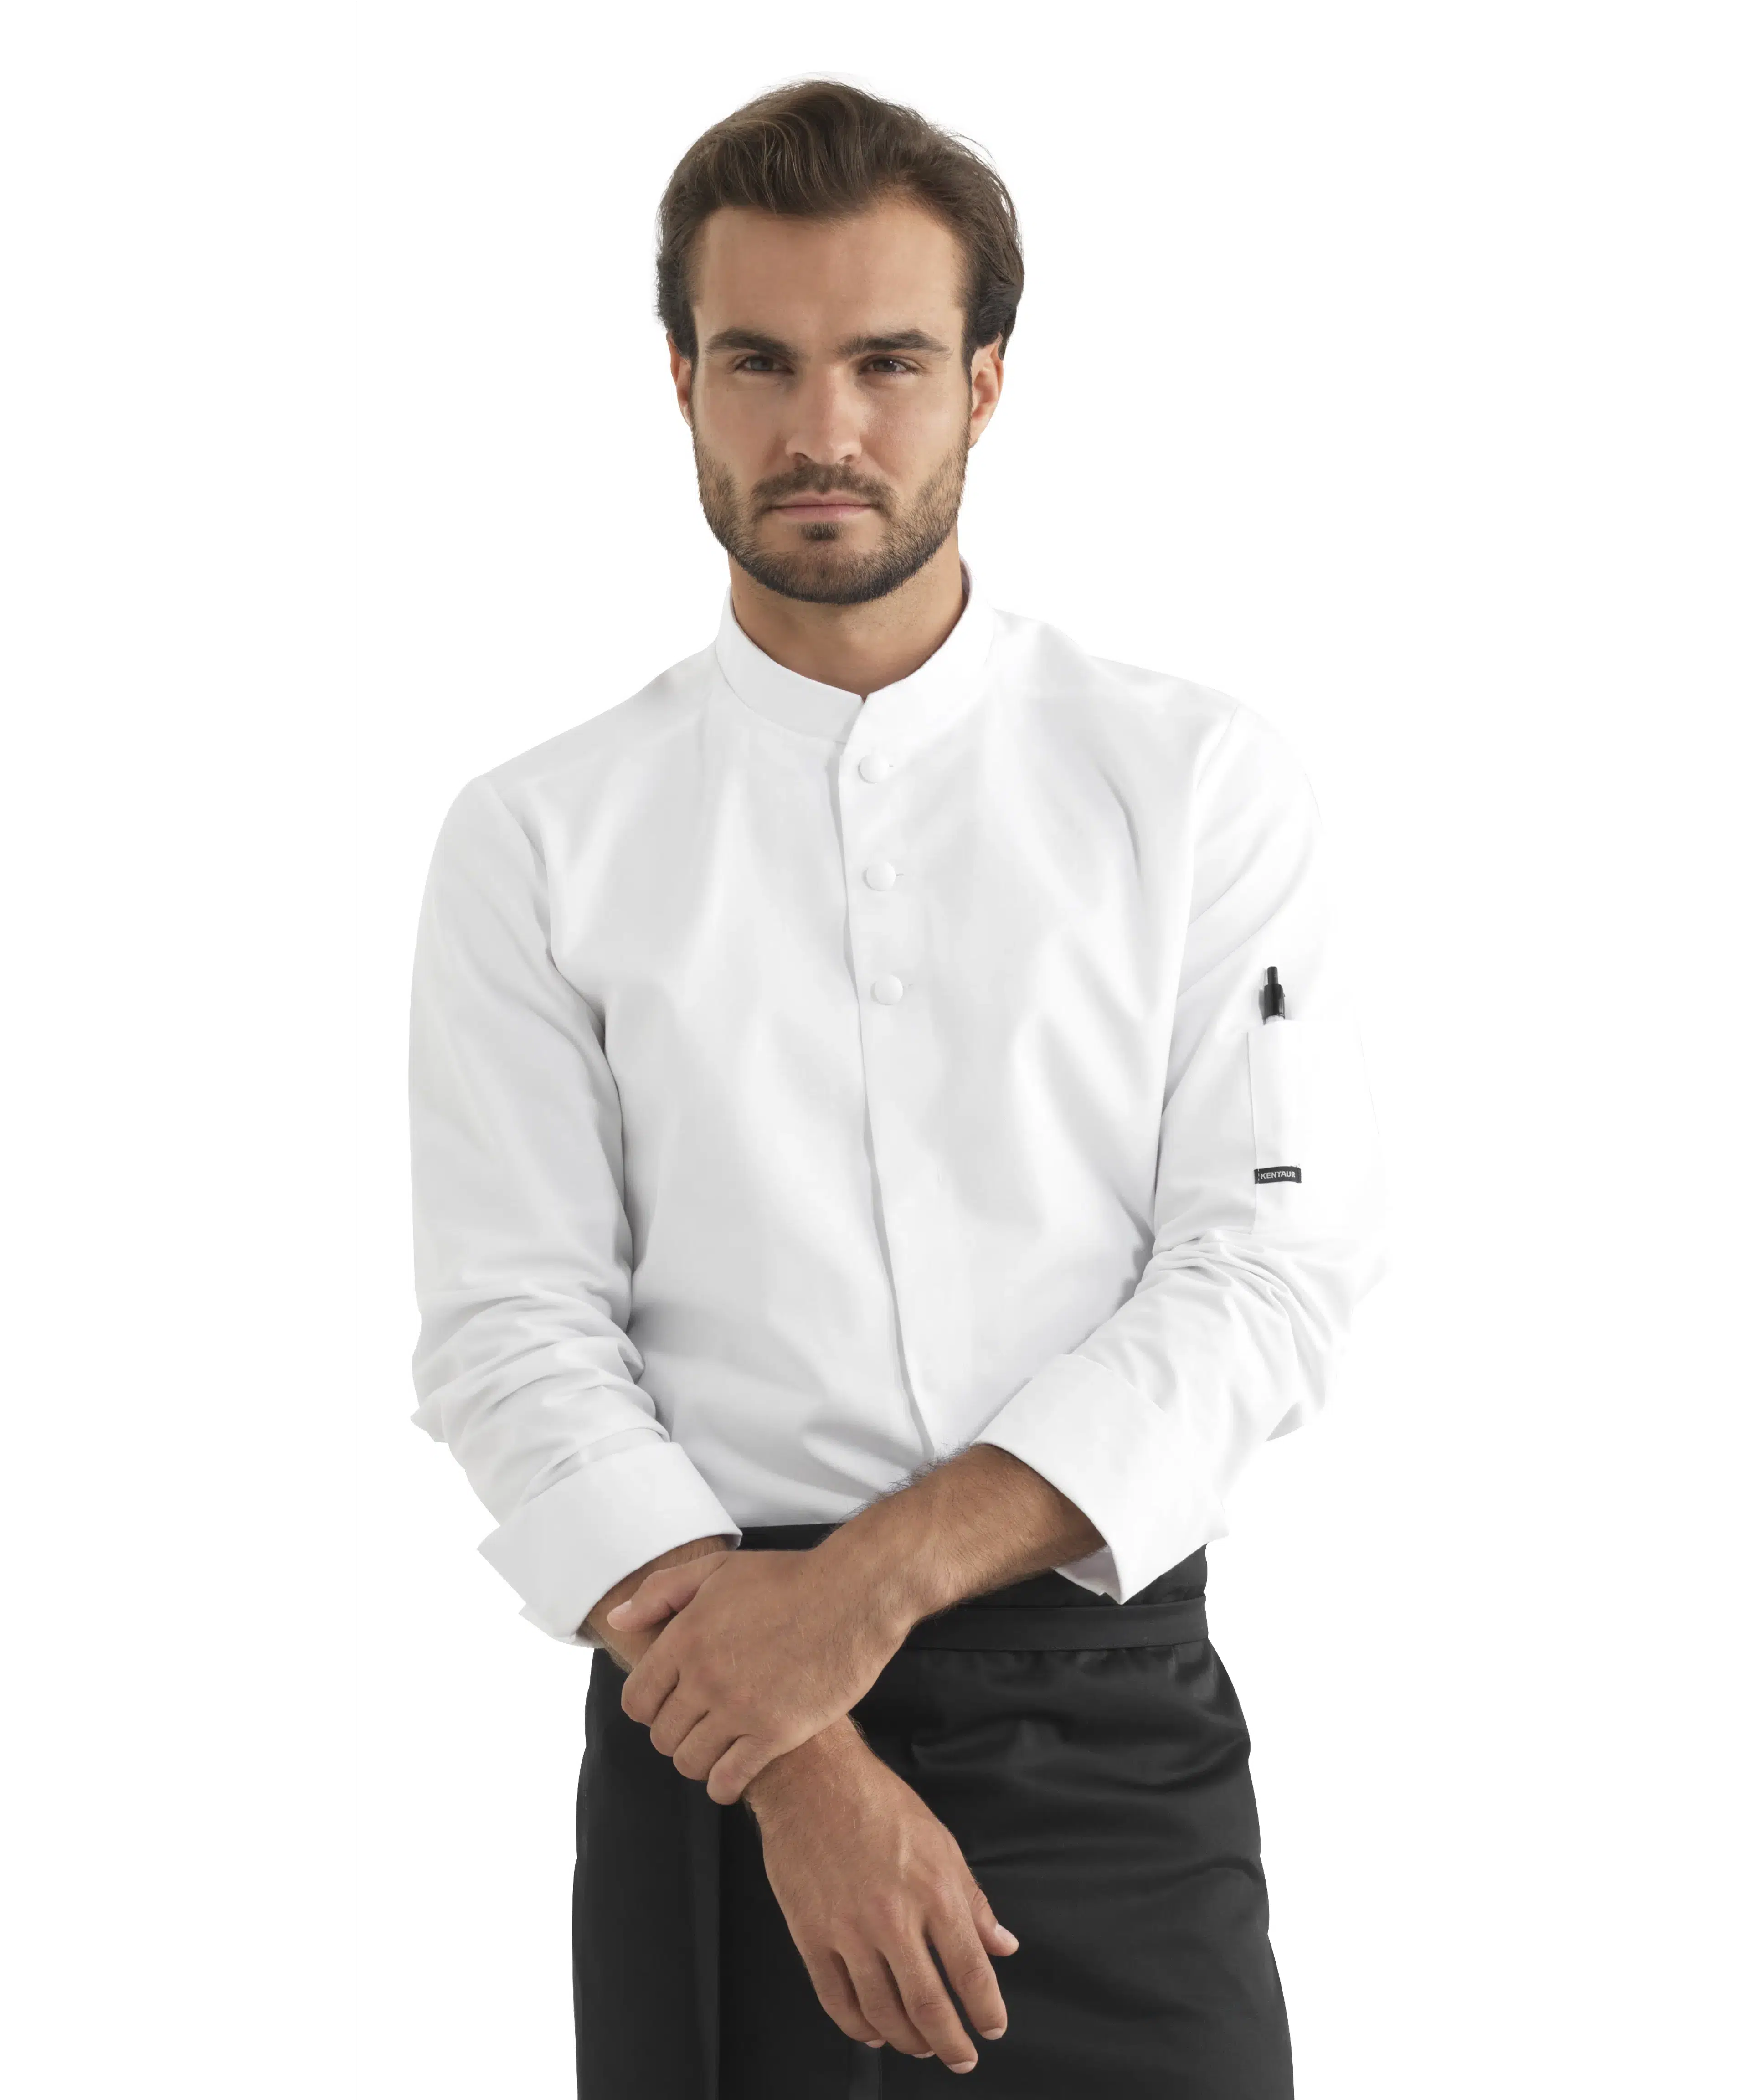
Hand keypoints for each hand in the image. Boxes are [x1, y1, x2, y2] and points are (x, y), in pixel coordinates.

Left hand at [609, 1547, 907, 1803]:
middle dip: (675, 1732)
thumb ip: (661, 1593)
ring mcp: (740, 1709)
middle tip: (700, 1722)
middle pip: (662, 1735)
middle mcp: (705, 1677)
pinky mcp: (776, 1734)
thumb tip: (618, 1621)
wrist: (854, 1594)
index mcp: (685, 1639)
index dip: (648, 1706)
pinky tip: (734, 1771)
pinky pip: (729, 1780)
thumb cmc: (789, 1579)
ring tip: (719, 1744)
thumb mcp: (717, 1570)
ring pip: (690, 1761)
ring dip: (699, 1758)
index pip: (636, 1700)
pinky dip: (723, 1784)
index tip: (669, 1703)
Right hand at [746, 1719, 1019, 2073]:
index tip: (992, 2027)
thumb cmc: (878, 1802)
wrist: (812, 1778)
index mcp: (934, 1891)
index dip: (986, 2009)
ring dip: (907, 2041)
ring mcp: (848, 1930)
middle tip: (962, 2057)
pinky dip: (858, 2027)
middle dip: (951, 2043)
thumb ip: (973, 1901)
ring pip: (882, 2011)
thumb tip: (1002, 1945)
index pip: (970, 1970)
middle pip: (928, 2005)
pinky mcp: (811, 1935)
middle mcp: (893, 1917)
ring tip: (920, 2047)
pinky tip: (873, 2031)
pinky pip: (836, 1999)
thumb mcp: (941, 1842)